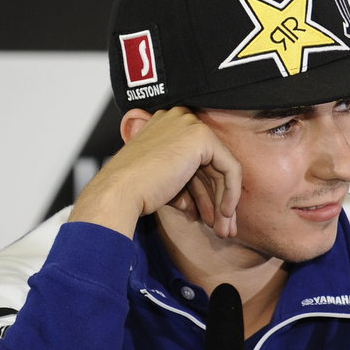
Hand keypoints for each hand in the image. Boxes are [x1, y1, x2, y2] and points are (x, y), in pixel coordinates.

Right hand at [71, 108, 241, 238]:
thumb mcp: (168, 180)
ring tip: (224, 230)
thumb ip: (190, 183)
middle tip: (223, 227)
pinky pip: (230, 168)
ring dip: (224, 202)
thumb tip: (211, 204)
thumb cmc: (135, 191)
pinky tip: (225, 214)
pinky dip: (230, 193)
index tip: (208, 217)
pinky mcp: (202, 137)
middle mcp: (180, 118)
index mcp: (168, 125)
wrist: (118, 193)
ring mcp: (190, 124)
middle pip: (210, 165)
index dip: (205, 192)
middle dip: (218, 199)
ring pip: (222, 168)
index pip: (197, 161)